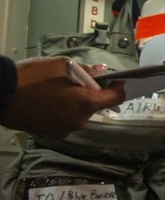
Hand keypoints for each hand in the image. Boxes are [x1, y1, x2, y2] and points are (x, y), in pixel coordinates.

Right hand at [1, 57, 126, 137]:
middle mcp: (80, 120)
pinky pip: (65, 121)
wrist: (1, 94)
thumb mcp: (62, 65)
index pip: (116, 98)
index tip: (115, 81)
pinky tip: (48, 101)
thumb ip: (87, 71)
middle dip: (91, 94)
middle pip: (96, 106)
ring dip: (76, 103)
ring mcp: (65, 129)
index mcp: (87, 103)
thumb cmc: (32, 77)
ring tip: (58, 91)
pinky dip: (63, 111)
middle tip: (78, 81)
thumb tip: (102, 71)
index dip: (118, 88)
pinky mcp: (51, 134)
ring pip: (79, 114)